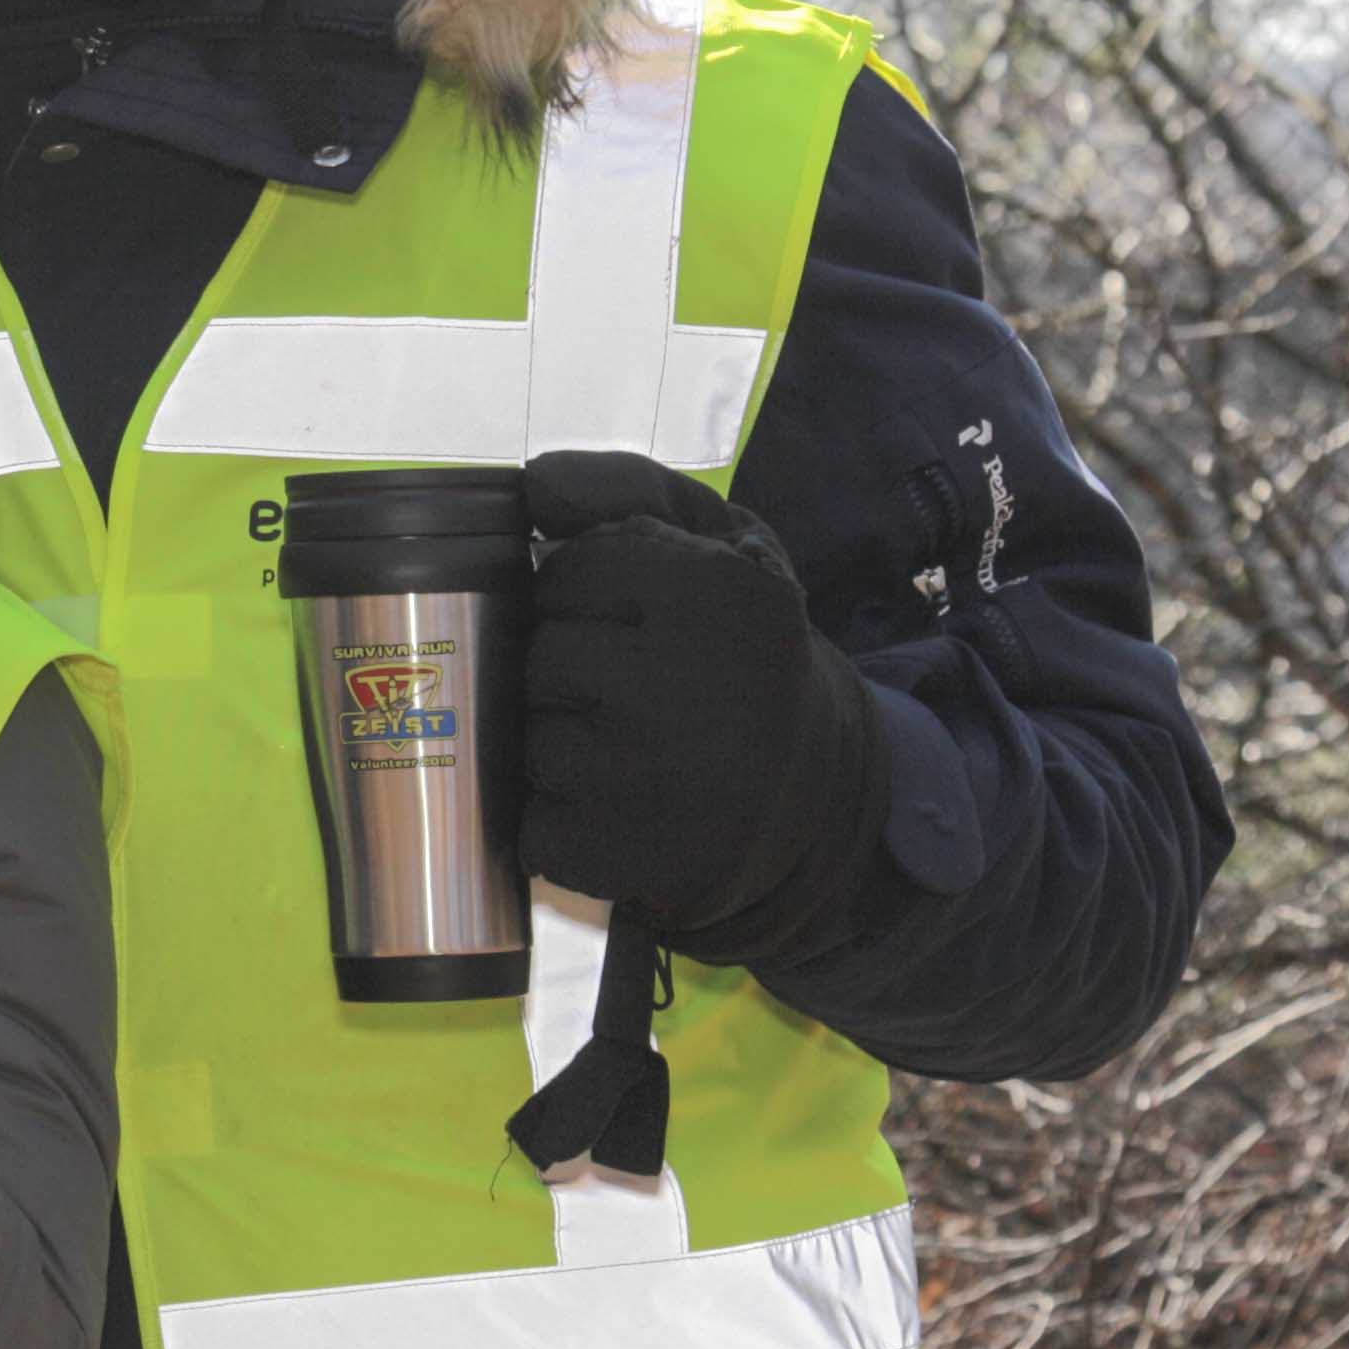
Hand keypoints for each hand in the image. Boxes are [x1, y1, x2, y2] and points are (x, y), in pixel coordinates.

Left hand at [517, 451, 894, 969]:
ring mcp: (662, 783)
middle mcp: (691, 686)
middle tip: (633, 692)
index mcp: (719, 595)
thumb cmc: (742, 654)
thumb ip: (623, 491)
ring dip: (562, 748)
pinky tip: (621, 810)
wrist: (816, 794)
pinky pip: (536, 831)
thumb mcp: (716, 546)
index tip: (631, 622)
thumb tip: (535, 485)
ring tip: (631, 751)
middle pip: (541, 659)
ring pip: (532, 746)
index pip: (566, 575)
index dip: (582, 597)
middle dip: (569, 672)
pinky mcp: (642, 863)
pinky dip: (562, 825)